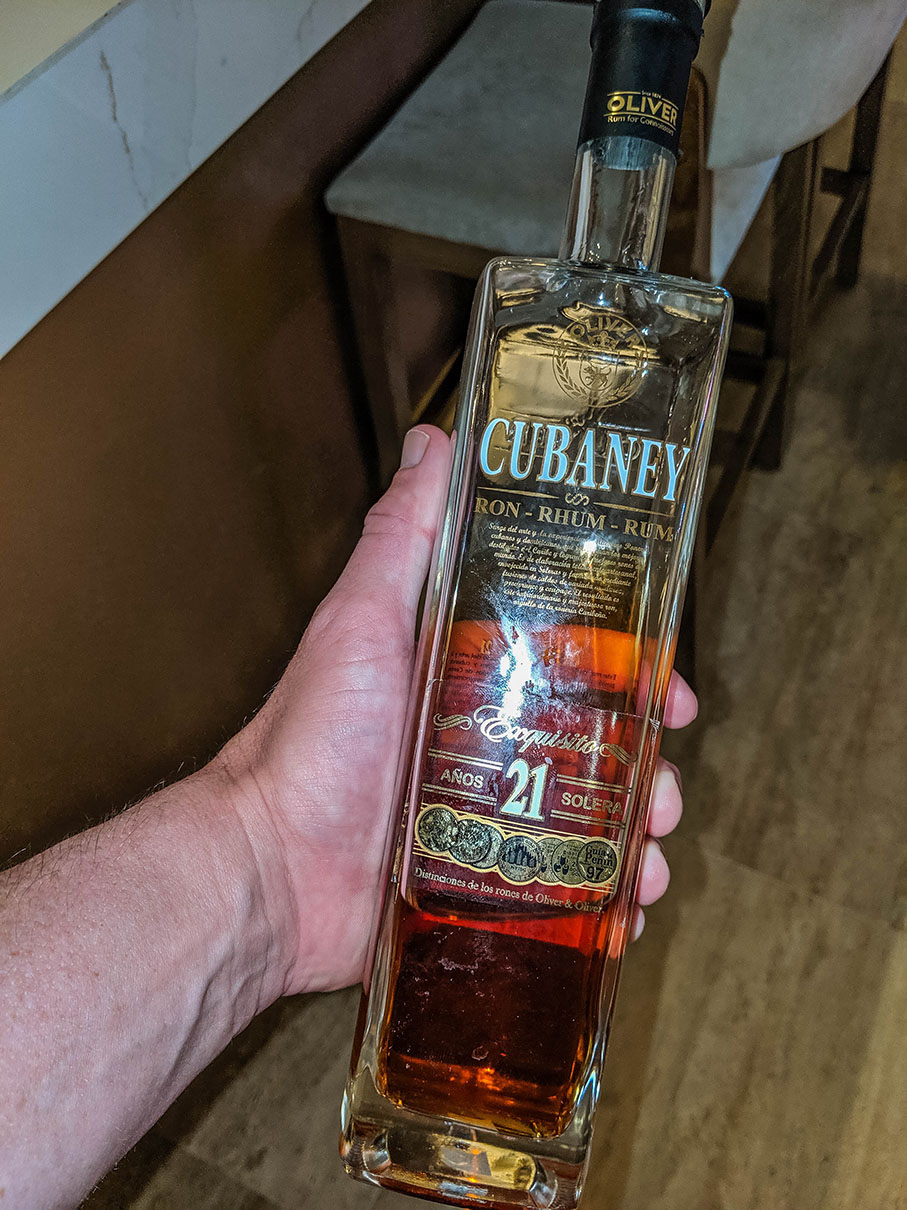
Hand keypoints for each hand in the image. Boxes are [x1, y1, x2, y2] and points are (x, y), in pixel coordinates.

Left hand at [223, 426, 696, 994]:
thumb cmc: (310, 738)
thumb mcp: (362, 619)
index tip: (674, 691)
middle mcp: (487, 747)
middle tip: (667, 791)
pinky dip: (609, 901)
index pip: (578, 668)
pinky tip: (631, 908)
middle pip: (599, 749)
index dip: (635, 677)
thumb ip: (402, 536)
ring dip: (640, 837)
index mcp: (471, 680)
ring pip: (594, 824)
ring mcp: (489, 821)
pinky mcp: (485, 886)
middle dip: (650, 768)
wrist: (266, 870)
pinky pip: (565, 891)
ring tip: (653, 855)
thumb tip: (434, 443)